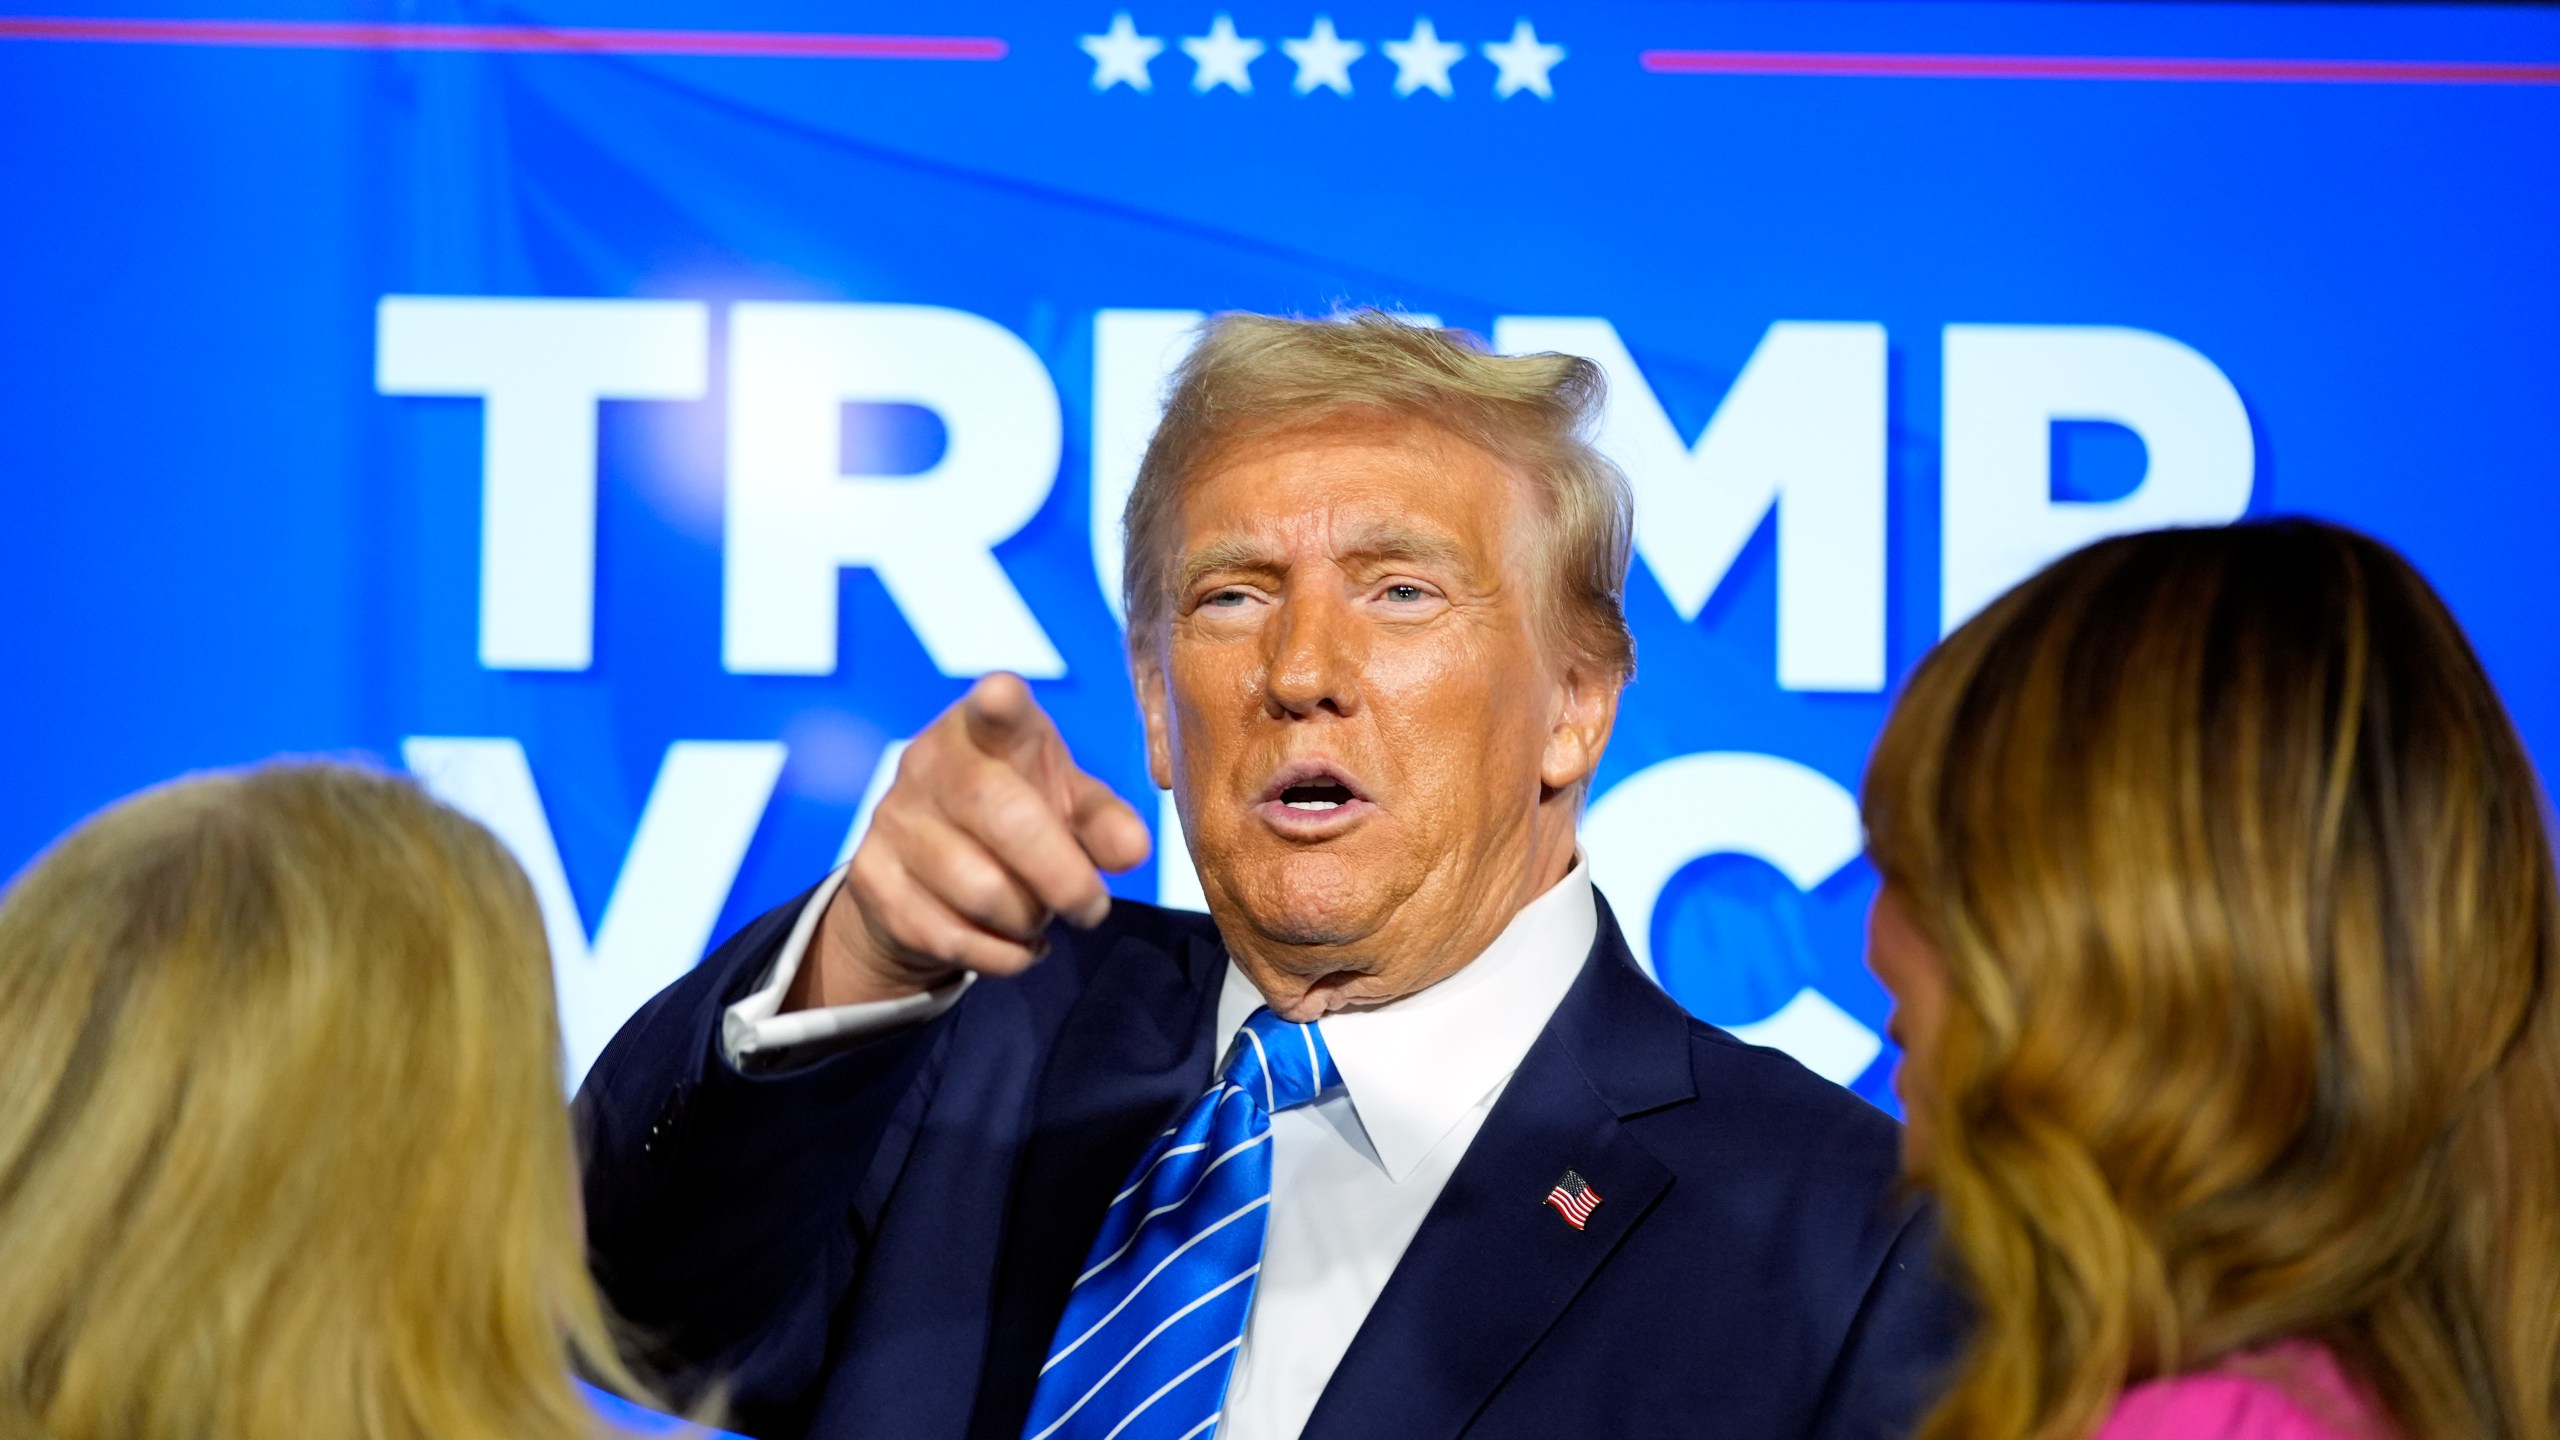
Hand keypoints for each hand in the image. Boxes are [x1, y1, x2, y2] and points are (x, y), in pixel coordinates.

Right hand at [789, 674, 1154, 1010]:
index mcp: (986, 728)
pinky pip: (950, 936)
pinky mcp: (870, 876)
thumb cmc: (1018, 821)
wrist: (924, 877)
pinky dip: (999, 955)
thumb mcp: (1068, 808)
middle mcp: (929, 761)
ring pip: (979, 889)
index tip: (1002, 696)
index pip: (992, 707)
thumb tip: (1132, 850)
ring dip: (1028, 919)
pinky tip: (1012, 943)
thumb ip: (1104, 821)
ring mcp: (892, 817)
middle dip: (1062, 876)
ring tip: (1039, 916)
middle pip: (1002, 817)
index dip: (999, 704)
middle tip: (1092, 907)